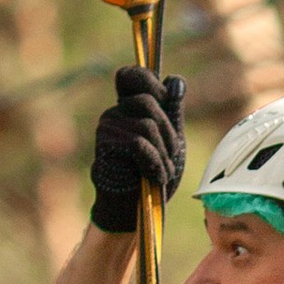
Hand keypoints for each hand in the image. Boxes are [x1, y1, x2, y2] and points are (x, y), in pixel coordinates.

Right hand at [90, 66, 186, 235]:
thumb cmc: (152, 175)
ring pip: (147, 124)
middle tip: (171, 154)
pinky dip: (155, 163)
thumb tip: (176, 80)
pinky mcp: (106, 144)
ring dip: (164, 152)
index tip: (165, 101)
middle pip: (148, 101)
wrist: (135, 209)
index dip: (150, 80)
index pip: (131, 74)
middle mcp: (115, 113)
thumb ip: (172, 111)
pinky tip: (156, 177)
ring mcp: (108, 127)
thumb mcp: (170, 140)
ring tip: (163, 171)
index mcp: (129, 107)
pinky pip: (139, 143)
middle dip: (169, 130)